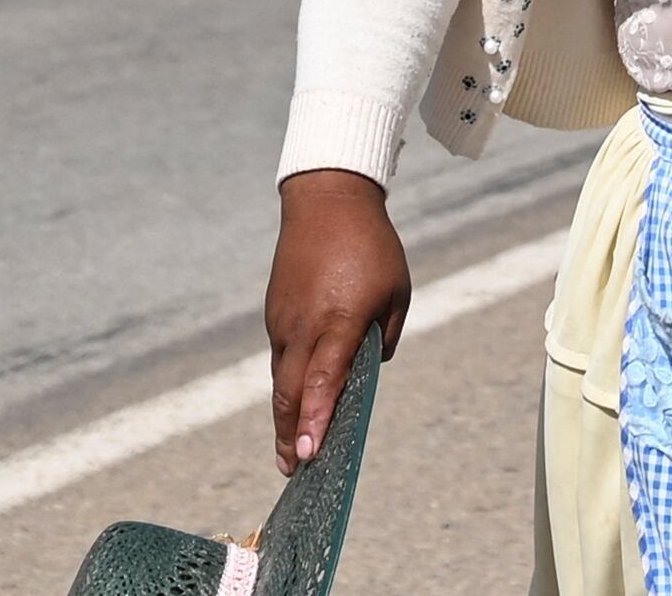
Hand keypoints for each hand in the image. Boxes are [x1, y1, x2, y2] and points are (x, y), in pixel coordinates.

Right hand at [266, 170, 408, 474]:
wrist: (327, 202)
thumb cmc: (372, 247)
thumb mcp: (396, 291)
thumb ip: (384, 335)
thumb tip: (370, 369)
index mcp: (339, 320)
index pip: (325, 381)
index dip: (316, 421)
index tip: (311, 454)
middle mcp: (304, 326)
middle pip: (292, 393)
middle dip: (292, 436)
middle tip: (294, 469)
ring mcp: (284, 322)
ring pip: (282, 380)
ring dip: (287, 417)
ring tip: (292, 450)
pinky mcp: (275, 316)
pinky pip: (281, 359)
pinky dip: (288, 386)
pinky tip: (297, 404)